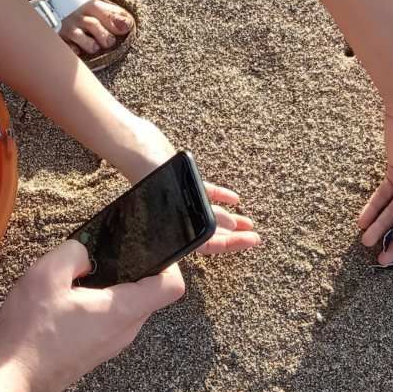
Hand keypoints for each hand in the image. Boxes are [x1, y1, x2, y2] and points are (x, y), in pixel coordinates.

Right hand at [0, 239, 185, 391]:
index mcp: (123, 311)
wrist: (12, 380)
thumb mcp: (46, 275)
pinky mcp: (95, 351)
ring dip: (107, 288)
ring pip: (125, 307)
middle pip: (148, 294)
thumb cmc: (30, 333)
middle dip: (128, 270)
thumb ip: (75, 252)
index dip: (166, 262)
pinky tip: (64, 301)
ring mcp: (111, 345)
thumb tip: (87, 253)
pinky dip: (94, 305)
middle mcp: (125, 331)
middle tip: (96, 260)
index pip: (172, 287)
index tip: (144, 249)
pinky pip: (107, 321)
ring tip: (74, 281)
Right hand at [112, 119, 260, 257]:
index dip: (229, 245)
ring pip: (209, 214)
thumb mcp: (177, 197)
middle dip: (234, 235)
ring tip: (248, 223)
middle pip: (210, 233)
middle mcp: (177, 217)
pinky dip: (220, 196)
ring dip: (230, 219)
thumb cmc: (150, 172)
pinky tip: (235, 200)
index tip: (250, 241)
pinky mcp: (182, 183)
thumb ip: (203, 213)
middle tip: (254, 237)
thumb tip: (232, 225)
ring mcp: (180, 200)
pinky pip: (204, 194)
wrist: (137, 146)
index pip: (205, 244)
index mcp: (173, 226)